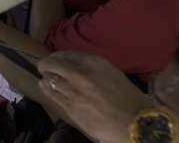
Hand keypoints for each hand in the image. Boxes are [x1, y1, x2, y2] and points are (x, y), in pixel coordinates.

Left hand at [37, 51, 152, 142]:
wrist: (135, 123)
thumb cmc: (129, 99)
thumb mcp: (113, 73)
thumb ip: (93, 68)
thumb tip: (76, 66)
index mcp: (95, 63)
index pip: (67, 54)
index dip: (57, 56)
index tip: (55, 58)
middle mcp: (81, 75)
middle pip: (53, 65)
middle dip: (46, 64)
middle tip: (43, 66)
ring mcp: (74, 92)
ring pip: (50, 81)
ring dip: (46, 77)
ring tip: (43, 77)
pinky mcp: (71, 108)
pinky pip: (53, 96)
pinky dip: (47, 89)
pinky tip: (44, 87)